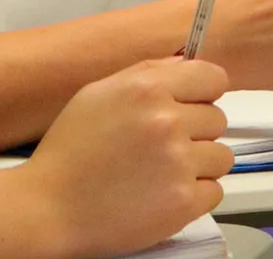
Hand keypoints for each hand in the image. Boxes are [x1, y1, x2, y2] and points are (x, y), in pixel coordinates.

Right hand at [25, 58, 233, 258]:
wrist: (50, 208)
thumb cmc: (70, 151)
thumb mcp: (97, 94)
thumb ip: (146, 74)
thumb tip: (186, 63)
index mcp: (147, 88)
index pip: (213, 78)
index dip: (204, 93)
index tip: (193, 106)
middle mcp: (168, 121)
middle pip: (218, 119)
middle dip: (196, 132)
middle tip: (162, 147)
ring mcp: (178, 163)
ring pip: (222, 156)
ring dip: (199, 165)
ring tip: (162, 173)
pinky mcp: (184, 202)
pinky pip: (215, 191)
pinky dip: (195, 195)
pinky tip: (163, 194)